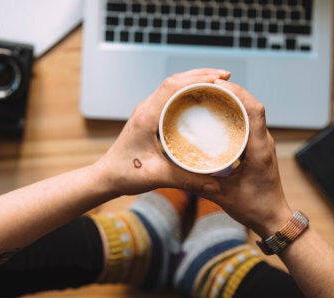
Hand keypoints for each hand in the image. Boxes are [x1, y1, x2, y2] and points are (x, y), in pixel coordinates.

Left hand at [95, 68, 229, 195]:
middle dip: (201, 75)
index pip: (173, 87)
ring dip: (194, 80)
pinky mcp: (148, 116)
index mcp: (147, 116)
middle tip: (227, 77)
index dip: (198, 78)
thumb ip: (186, 180)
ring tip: (218, 82)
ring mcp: (146, 111)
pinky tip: (201, 98)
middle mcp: (146, 108)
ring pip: (172, 86)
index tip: (220, 78)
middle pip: (175, 81)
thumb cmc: (125, 175)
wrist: (106, 177)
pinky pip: (169, 96)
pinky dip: (187, 92)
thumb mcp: (157, 177)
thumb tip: (216, 186)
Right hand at [198, 80, 292, 236]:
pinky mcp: (258, 148)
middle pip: (252, 105)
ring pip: (251, 112)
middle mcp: (264, 142)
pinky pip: (248, 123)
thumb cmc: (253, 209)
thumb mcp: (223, 196)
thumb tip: (175, 169)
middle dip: (232, 91)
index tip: (217, 85)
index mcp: (259, 150)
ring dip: (233, 101)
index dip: (238, 93)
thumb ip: (200, 183)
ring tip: (210, 95)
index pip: (255, 110)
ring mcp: (262, 144)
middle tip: (207, 86)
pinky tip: (217, 116)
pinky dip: (234, 114)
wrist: (273, 219)